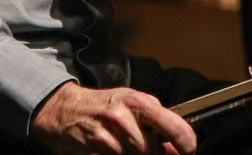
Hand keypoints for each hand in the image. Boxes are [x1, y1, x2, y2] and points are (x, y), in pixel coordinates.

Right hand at [30, 82, 196, 154]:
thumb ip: (158, 124)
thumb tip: (178, 149)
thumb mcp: (132, 106)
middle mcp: (122, 117)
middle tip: (141, 148)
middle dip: (152, 153)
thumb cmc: (102, 107)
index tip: (187, 152)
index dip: (187, 146)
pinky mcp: (93, 150)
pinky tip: (111, 151)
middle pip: (152, 150)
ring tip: (124, 148)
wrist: (64, 110)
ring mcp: (106, 136)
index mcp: (137, 102)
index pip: (176, 128)